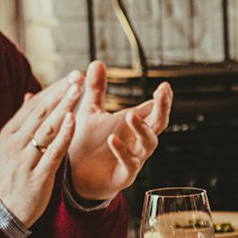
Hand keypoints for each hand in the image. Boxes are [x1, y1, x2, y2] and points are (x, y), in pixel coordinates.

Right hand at [0, 75, 80, 226]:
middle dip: (61, 92)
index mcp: (9, 134)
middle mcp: (15, 143)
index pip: (34, 106)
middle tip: (78, 75)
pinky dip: (63, 134)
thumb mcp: (9, 147)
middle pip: (41, 112)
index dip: (54, 90)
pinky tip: (74, 119)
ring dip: (64, 107)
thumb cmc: (9, 177)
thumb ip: (23, 122)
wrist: (0, 212)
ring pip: (47, 128)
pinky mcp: (37, 176)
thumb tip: (31, 96)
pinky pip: (52, 151)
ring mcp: (25, 159)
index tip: (71, 75)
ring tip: (78, 89)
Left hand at [67, 62, 169, 204]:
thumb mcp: (91, 112)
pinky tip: (113, 139)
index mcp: (133, 125)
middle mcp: (137, 141)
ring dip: (142, 129)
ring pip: (149, 144)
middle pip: (159, 124)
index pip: (154, 109)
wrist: (73, 174)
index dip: (162, 98)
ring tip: (131, 115)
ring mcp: (134, 159)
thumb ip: (97, 89)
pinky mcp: (123, 176)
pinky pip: (129, 164)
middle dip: (163, 108)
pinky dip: (122, 151)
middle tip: (163, 93)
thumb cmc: (87, 143)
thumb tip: (98, 61)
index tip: (165, 86)